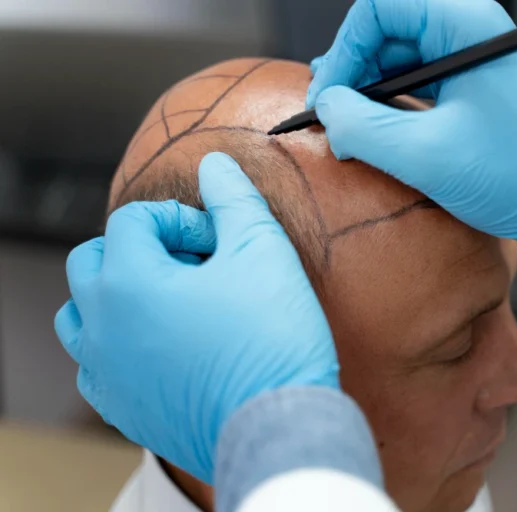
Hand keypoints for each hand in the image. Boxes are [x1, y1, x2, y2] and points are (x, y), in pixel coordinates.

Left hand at [54, 152, 337, 483]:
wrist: (279, 427)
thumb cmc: (271, 339)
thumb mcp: (264, 251)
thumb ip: (234, 200)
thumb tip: (214, 165)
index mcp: (128, 282)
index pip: (134, 221)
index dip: (182, 219)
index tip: (220, 243)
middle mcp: (101, 327)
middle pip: (90, 261)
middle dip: (138, 249)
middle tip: (191, 264)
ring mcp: (106, 373)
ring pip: (79, 316)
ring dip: (115, 296)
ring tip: (166, 301)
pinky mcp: (123, 409)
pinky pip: (95, 368)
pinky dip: (116, 346)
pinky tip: (159, 347)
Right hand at [307, 0, 516, 285]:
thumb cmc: (515, 177)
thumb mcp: (425, 156)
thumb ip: (362, 127)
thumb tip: (327, 109)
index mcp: (467, 26)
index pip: (381, 6)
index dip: (345, 47)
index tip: (330, 95)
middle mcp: (471, 31)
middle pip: (387, 26)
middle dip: (351, 67)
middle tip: (330, 111)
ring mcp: (473, 57)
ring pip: (399, 53)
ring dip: (367, 86)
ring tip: (346, 123)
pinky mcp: (473, 84)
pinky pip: (417, 77)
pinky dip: (389, 100)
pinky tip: (375, 128)